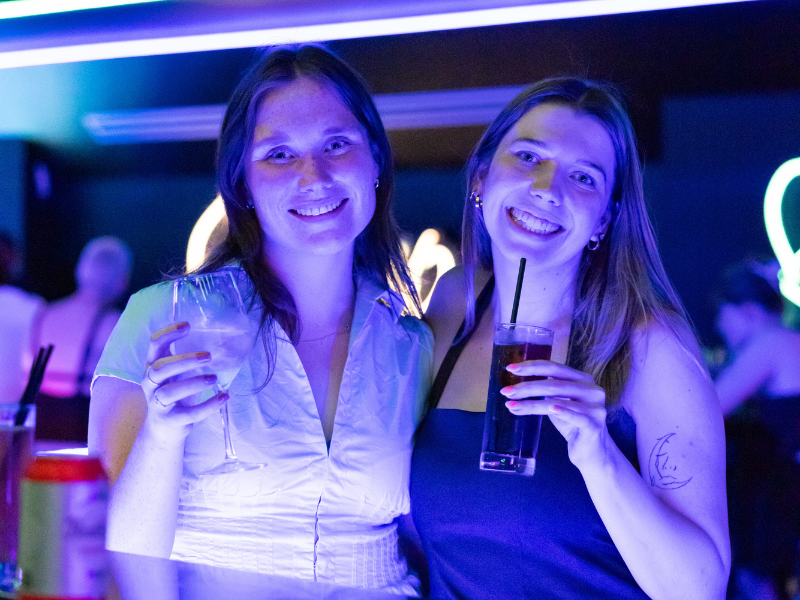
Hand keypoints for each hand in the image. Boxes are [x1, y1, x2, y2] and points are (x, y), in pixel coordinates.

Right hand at [141, 321, 227, 442]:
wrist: (164, 429)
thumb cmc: (175, 393)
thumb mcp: (177, 374)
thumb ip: (188, 359)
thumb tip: (221, 341)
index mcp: (152, 366)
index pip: (154, 345)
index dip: (168, 333)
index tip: (188, 325)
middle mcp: (150, 384)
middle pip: (160, 368)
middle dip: (184, 360)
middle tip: (209, 356)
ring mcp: (157, 403)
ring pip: (170, 392)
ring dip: (194, 383)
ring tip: (214, 378)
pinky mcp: (170, 420)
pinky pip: (188, 413)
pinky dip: (208, 405)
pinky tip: (224, 397)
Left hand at [500, 360, 610, 468]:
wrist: (592, 452)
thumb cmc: (572, 424)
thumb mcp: (557, 403)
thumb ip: (544, 391)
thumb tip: (513, 388)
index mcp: (583, 379)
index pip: (554, 368)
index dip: (532, 367)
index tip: (511, 369)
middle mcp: (592, 390)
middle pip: (553, 384)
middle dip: (526, 387)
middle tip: (506, 391)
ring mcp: (595, 407)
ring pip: (557, 401)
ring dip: (531, 403)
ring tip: (511, 405)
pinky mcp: (594, 425)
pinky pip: (575, 416)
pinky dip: (561, 412)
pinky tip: (549, 408)